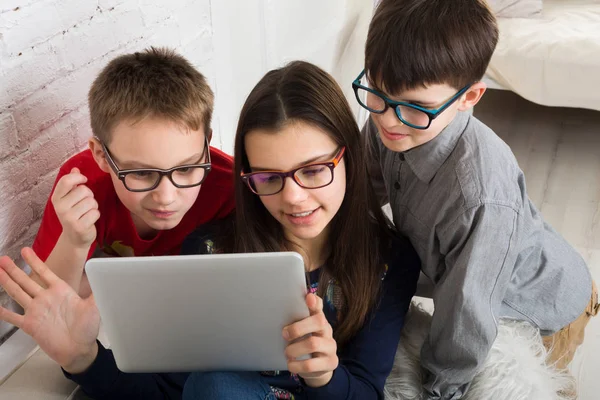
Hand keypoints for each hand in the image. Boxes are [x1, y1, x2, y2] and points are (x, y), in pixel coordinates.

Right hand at [0, 248, 100, 372]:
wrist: (79, 349)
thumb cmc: (88, 328)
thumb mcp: (94, 306)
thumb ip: (96, 291)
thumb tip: (103, 275)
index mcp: (61, 291)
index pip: (45, 272)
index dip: (34, 262)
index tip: (25, 251)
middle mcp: (46, 298)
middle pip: (26, 280)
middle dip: (14, 269)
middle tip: (2, 259)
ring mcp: (37, 311)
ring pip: (18, 293)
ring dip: (7, 282)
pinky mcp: (30, 325)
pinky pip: (13, 317)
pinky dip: (4, 311)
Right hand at [51, 168, 99, 247]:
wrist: (74, 238)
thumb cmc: (74, 214)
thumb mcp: (69, 198)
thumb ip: (71, 183)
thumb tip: (75, 169)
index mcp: (56, 198)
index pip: (66, 181)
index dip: (79, 178)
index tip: (84, 180)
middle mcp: (60, 208)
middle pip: (84, 190)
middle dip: (89, 195)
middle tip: (84, 204)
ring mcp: (69, 218)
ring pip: (92, 201)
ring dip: (93, 206)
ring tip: (86, 212)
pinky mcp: (80, 226)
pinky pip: (96, 212)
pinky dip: (96, 215)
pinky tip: (89, 220)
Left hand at [283, 293, 337, 386]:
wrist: (318, 368)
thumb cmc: (304, 345)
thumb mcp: (302, 333)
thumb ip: (295, 323)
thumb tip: (279, 314)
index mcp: (319, 320)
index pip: (319, 307)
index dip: (315, 302)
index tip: (308, 298)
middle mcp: (327, 331)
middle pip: (318, 321)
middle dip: (298, 328)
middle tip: (284, 335)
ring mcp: (331, 347)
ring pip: (313, 343)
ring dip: (295, 349)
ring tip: (287, 353)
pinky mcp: (331, 362)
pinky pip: (311, 364)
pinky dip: (297, 365)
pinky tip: (291, 365)